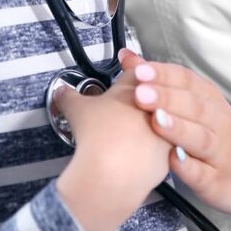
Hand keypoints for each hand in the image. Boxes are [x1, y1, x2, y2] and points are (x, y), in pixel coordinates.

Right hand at [53, 66, 172, 230]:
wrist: (113, 171)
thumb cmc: (98, 135)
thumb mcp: (76, 109)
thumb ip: (68, 96)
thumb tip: (62, 92)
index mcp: (136, 88)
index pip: (136, 68)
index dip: (129, 63)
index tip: (125, 59)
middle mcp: (156, 106)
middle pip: (156, 93)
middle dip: (145, 92)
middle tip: (133, 94)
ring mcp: (165, 131)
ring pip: (164, 119)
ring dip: (152, 119)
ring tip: (136, 125)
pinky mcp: (168, 156)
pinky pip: (164, 146)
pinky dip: (152, 146)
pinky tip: (141, 150)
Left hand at [120, 51, 230, 213]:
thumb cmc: (218, 132)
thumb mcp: (193, 100)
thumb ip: (159, 80)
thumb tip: (127, 58)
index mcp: (208, 99)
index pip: (186, 80)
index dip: (163, 75)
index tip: (140, 71)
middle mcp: (216, 122)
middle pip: (193, 106)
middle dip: (166, 98)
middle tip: (140, 93)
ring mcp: (219, 152)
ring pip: (200, 138)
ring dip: (177, 128)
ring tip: (155, 120)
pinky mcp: (217, 181)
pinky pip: (203, 174)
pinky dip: (188, 168)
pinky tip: (171, 160)